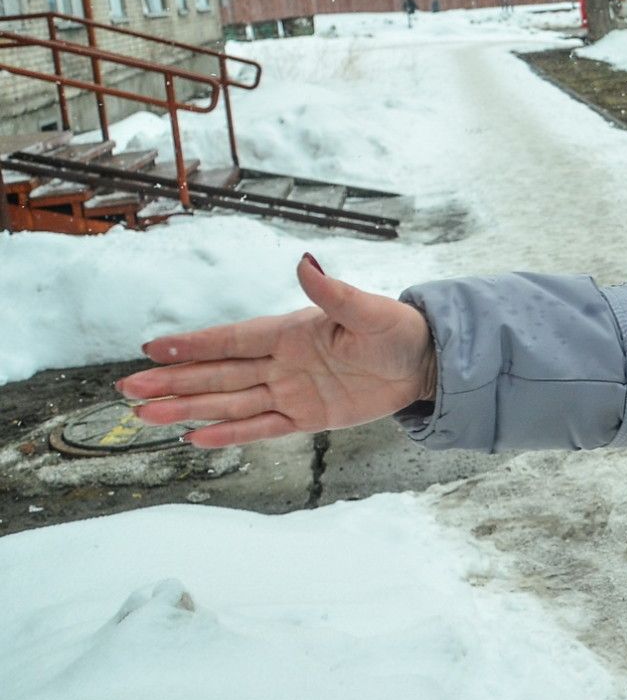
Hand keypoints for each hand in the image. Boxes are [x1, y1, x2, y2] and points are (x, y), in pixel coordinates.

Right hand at [118, 254, 435, 448]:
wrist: (425, 362)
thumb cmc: (398, 328)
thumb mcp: (370, 310)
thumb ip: (334, 292)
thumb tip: (307, 262)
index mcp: (291, 332)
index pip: (231, 340)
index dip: (193, 344)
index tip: (152, 348)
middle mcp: (282, 362)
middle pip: (218, 374)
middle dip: (173, 382)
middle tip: (128, 391)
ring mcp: (291, 391)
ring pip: (230, 403)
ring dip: (189, 409)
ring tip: (146, 417)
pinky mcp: (307, 417)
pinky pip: (262, 428)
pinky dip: (230, 434)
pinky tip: (196, 438)